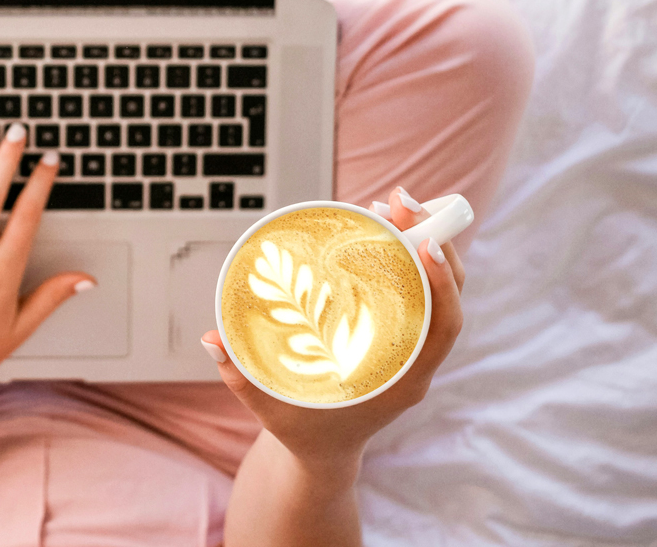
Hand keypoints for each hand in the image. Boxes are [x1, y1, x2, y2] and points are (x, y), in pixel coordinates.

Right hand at [202, 186, 464, 466]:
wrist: (324, 454)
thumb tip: (211, 338)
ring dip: (419, 241)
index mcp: (402, 382)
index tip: (426, 244)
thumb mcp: (270, 408)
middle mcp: (416, 361)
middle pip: (445, 295)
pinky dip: (403, 256)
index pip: (443, 328)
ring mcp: (411, 345)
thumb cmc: (303, 432)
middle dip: (432, 240)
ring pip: (434, 287)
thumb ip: (239, 377)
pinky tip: (378, 229)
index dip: (442, 284)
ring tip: (388, 205)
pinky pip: (414, 290)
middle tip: (400, 202)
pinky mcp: (398, 334)